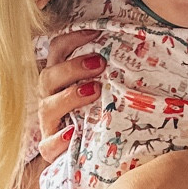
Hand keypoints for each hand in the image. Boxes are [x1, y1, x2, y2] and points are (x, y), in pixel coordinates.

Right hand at [36, 27, 105, 165]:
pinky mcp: (50, 148)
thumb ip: (111, 73)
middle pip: (49, 76)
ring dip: (69, 97)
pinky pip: (48, 145)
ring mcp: (48, 124)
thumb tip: (141, 49)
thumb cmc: (100, 115)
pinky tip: (73, 133)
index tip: (94, 33)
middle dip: (72, 68)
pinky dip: (59, 140)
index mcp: (60, 79)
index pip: (57, 51)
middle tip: (99, 63)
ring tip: (94, 91)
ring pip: (47, 107)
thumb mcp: (105, 91)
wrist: (88, 155)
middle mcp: (50, 98)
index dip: (71, 39)